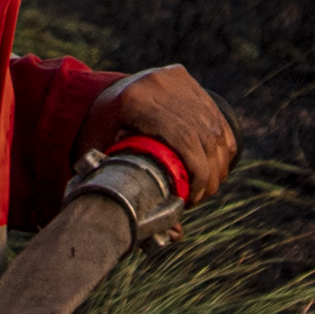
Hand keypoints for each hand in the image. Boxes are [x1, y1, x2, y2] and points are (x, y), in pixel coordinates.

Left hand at [84, 65, 238, 205]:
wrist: (92, 98)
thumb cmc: (96, 138)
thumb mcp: (104, 164)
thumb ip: (135, 199)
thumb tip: (172, 234)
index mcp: (136, 100)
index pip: (185, 138)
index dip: (199, 172)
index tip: (193, 198)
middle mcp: (160, 84)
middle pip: (204, 134)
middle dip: (210, 173)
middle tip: (200, 197)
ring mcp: (174, 79)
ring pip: (214, 126)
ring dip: (218, 162)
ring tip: (207, 186)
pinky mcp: (184, 79)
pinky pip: (216, 116)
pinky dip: (222, 144)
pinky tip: (217, 166)